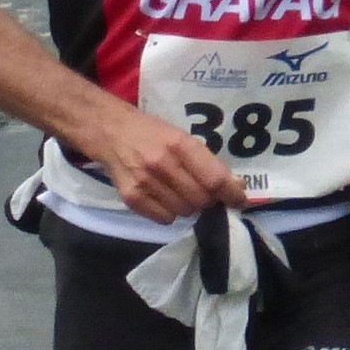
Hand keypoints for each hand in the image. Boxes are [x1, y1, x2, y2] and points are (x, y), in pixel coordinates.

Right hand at [88, 108, 247, 222]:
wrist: (109, 131)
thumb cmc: (152, 133)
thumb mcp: (182, 137)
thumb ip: (207, 162)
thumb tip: (236, 186)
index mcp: (180, 145)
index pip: (214, 179)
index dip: (232, 194)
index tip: (240, 200)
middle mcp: (162, 164)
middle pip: (201, 199)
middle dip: (208, 199)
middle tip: (202, 190)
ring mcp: (145, 182)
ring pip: (185, 212)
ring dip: (189, 206)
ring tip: (179, 190)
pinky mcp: (131, 197)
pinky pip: (164, 218)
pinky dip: (169, 212)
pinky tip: (163, 197)